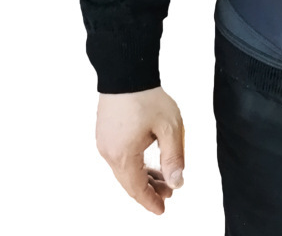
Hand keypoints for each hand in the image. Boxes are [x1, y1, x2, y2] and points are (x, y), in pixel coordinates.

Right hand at [95, 86, 185, 214]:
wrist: (126, 71)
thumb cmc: (147, 97)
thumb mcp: (170, 128)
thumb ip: (174, 157)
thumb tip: (177, 182)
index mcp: (123, 156)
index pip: (137, 189)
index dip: (150, 201)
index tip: (162, 209)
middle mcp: (108, 153)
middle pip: (129, 181)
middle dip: (150, 189)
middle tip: (169, 192)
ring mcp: (104, 142)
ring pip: (124, 169)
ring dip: (143, 175)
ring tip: (163, 175)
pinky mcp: (104, 133)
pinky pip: (120, 156)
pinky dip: (134, 163)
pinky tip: (147, 160)